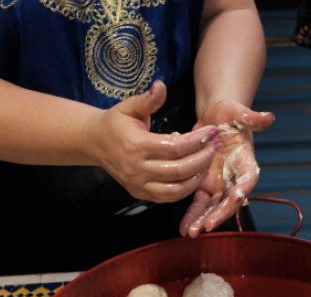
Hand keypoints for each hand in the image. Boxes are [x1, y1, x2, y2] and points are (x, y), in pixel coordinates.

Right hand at [85, 80, 220, 202]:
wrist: (94, 142)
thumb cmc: (115, 122)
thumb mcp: (129, 107)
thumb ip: (148, 100)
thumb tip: (161, 86)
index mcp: (135, 145)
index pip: (175, 147)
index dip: (197, 140)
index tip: (212, 132)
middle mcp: (136, 169)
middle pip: (179, 170)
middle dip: (203, 159)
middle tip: (216, 147)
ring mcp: (138, 184)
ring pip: (176, 189)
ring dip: (197, 178)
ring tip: (209, 162)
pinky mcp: (139, 194)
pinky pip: (168, 198)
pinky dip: (185, 190)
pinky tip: (196, 176)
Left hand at [179, 100, 274, 237]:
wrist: (215, 119)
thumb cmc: (230, 115)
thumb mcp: (238, 112)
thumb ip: (252, 118)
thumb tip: (269, 117)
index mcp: (246, 162)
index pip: (247, 179)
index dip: (242, 189)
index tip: (235, 197)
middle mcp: (234, 178)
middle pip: (230, 200)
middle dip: (219, 214)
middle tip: (207, 225)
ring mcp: (219, 184)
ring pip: (212, 206)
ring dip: (203, 220)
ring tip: (191, 232)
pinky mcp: (204, 186)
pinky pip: (198, 204)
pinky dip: (192, 216)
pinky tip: (184, 228)